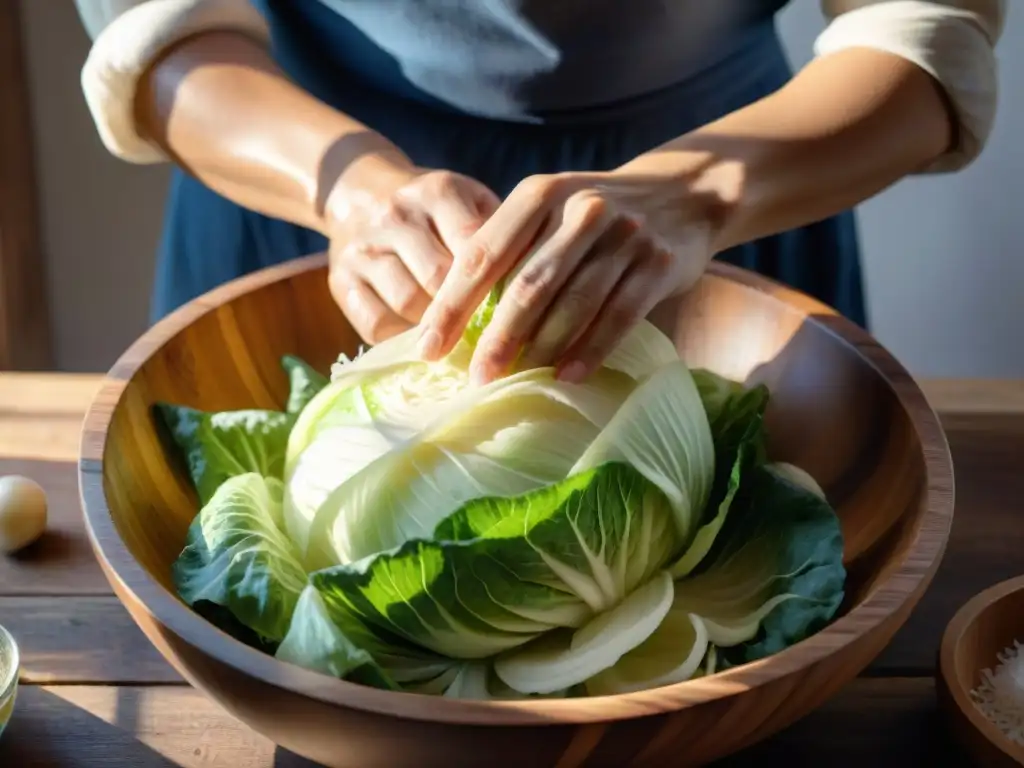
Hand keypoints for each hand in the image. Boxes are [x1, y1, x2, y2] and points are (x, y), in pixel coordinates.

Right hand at [325, 155, 499, 343]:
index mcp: (437, 191)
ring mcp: (362, 248)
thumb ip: (501, 235)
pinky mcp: (339, 280)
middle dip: (467, 310)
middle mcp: (395, 215)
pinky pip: (375, 323)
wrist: (359, 191)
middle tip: (489, 334)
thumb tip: (535, 287)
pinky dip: (401, 338)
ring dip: (436, 327)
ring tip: (456, 336)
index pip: (473, 245)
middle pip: (440, 278)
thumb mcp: (470, 202)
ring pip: (408, 303)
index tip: (516, 312)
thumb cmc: (435, 209)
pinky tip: (419, 337)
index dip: (496, 283)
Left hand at [416, 168, 722, 383]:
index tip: (428, 347)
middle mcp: (581, 209)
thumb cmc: (591, 216)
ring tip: (517, 380)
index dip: (452, 304)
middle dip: (496, 338)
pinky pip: (619, 317)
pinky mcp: (658, 264)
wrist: (682, 194)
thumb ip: (508, 249)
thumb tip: (454, 320)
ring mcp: (624, 236)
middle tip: (476, 377)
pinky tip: (567, 376)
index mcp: (539, 194)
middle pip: (527, 285)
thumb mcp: (547, 211)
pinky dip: (591, 350)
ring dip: (541, 349)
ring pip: (573, 304)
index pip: (483, 254)